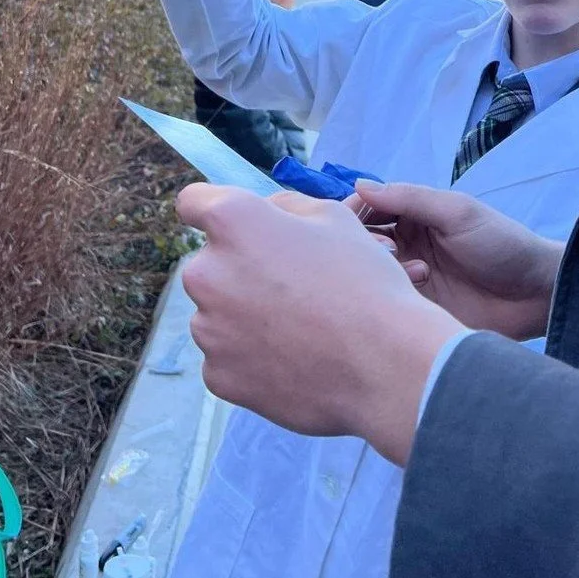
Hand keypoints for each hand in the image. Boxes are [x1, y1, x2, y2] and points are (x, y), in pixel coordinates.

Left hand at [179, 184, 465, 465]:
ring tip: (300, 327)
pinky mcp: (218, 376)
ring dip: (244, 314)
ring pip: (217, 312)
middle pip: (210, 263)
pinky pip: (227, 356)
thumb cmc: (364, 282)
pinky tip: (294, 357)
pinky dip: (251, 356)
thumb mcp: (335, 218)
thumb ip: (285, 207)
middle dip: (240, 269)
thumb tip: (266, 213)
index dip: (213, 209)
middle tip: (290, 286)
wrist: (385, 365)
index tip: (234, 226)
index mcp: (232, 222)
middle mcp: (206, 272)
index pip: (193, 202)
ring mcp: (208, 329)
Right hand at [355, 181, 563, 341]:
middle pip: (364, 241)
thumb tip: (359, 185)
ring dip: (383, 269)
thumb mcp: (457, 212)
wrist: (536, 294)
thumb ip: (410, 198)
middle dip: (365, 243)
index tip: (352, 222)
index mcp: (415, 215)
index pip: (369, 208)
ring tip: (418, 272)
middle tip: (386, 250)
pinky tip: (419, 290)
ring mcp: (410, 278)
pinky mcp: (416, 309)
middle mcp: (407, 244)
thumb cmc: (502, 244)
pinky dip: (393, 295)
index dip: (356, 212)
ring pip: (373, 272)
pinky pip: (388, 302)